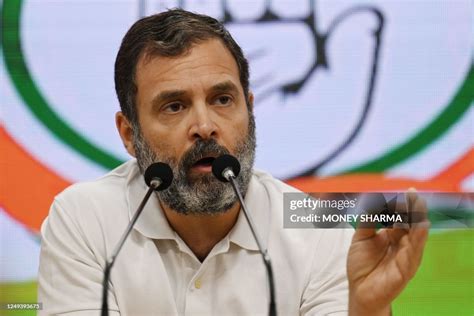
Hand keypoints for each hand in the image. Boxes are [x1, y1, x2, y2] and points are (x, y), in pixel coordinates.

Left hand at [347, 190, 429, 314]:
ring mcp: (406, 255)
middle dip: (412, 207)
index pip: (400, 216)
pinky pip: (414, 251)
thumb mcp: (361, 238)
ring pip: (416, 234)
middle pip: (411, 222)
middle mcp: (402, 243)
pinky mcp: (406, 268)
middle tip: (412, 192)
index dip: (399, 204)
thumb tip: (371, 200)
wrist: (359, 291)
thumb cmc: (362, 265)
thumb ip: (367, 220)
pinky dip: (418, 238)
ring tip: (419, 203)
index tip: (399, 191)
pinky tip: (421, 226)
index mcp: (393, 235)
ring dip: (418, 219)